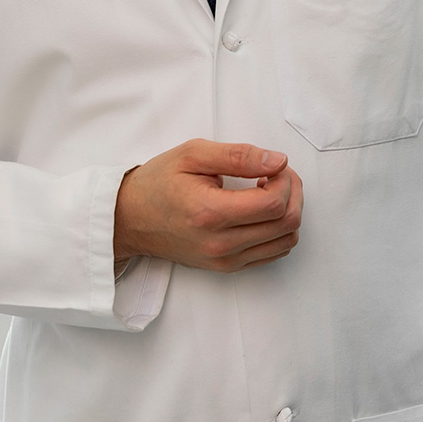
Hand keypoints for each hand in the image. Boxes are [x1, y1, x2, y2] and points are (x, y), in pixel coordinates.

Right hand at [113, 139, 302, 272]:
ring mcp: (225, 261)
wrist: (130, 218)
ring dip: (289, 211)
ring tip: (269, 190)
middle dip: (293, 192)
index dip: (286, 179)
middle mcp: (220, 245)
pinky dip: (279, 229)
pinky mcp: (227, 267)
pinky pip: (272, 253)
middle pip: (286, 223)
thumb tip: (278, 161)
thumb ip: (239, 156)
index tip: (274, 165)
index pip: (273, 204)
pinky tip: (261, 210)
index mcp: (211, 213)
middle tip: (278, 173)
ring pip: (285, 241)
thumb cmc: (159, 181)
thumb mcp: (194, 153)